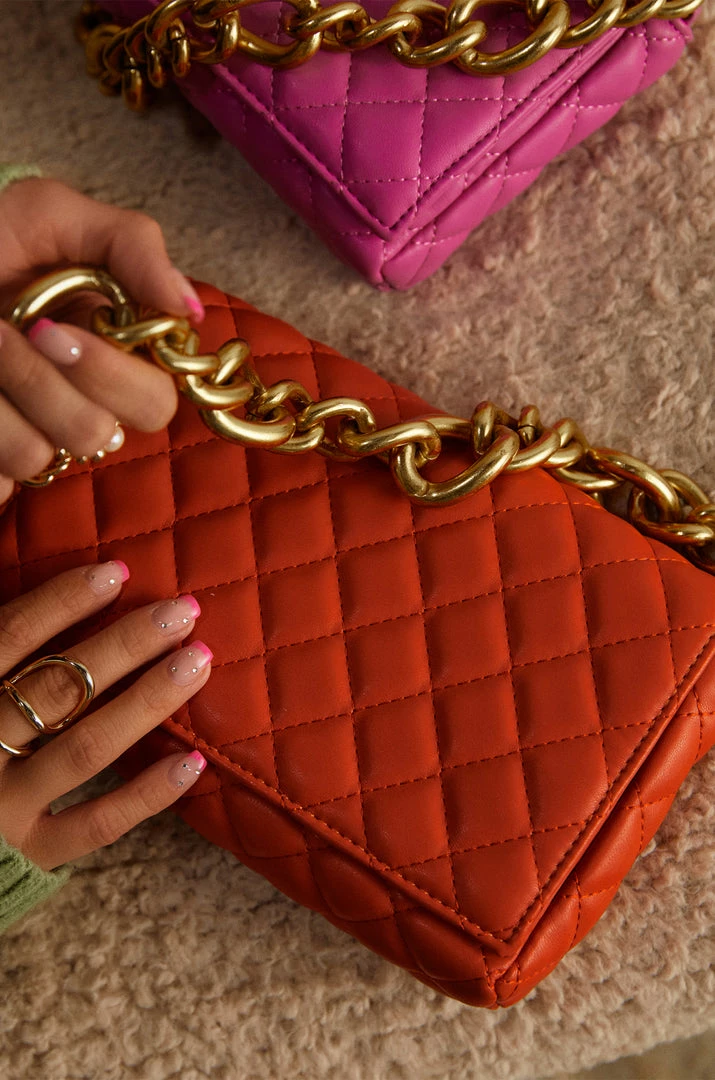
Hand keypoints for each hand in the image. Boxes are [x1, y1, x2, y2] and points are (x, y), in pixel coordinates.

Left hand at [0, 176, 204, 499]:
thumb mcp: (53, 214)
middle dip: (43, 384)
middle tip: (6, 334)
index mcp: (117, 357)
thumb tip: (189, 309)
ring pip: (38, 458)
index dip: (109, 374)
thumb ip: (132, 246)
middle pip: (98, 435)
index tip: (51, 329)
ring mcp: (34, 438)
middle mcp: (82, 405)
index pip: (154, 403)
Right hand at [0, 563, 211, 869]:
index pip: (9, 636)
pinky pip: (96, 824)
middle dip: (124, 645)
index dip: (62, 601)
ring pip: (83, 748)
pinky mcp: (31, 852)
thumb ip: (5, 637)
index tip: (118, 571)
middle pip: (56, 687)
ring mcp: (3, 806)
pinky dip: (146, 794)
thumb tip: (43, 554)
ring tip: (198, 662)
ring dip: (145, 702)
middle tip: (182, 611)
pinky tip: (194, 760)